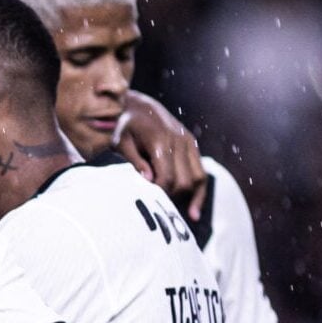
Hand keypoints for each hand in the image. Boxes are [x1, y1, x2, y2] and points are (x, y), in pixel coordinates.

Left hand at [114, 91, 207, 220]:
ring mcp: (188, 142)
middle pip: (183, 180)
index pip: (166, 177)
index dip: (159, 194)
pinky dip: (200, 191)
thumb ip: (134, 161)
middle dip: (172, 197)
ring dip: (191, 198)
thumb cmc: (124, 126)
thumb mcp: (120, 142)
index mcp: (160, 141)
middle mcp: (179, 141)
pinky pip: (201, 171)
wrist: (138, 105)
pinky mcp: (192, 144)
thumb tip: (148, 181)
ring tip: (185, 217)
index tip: (149, 206)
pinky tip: (194, 211)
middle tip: (159, 210)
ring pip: (198, 177)